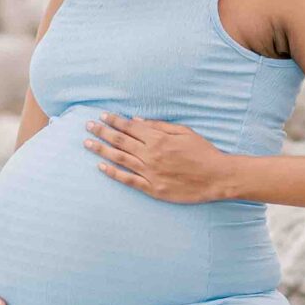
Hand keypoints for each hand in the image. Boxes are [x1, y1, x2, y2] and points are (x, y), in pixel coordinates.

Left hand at [83, 113, 229, 202]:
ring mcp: (150, 173)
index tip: (102, 116)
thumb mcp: (184, 132)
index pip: (129, 127)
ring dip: (102, 150)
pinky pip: (128, 180)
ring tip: (87, 144)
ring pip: (120, 159)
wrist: (217, 177)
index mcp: (158, 138)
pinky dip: (113, 173)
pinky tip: (101, 167)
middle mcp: (151, 155)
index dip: (114, 121)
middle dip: (102, 132)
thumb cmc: (203, 152)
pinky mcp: (153, 188)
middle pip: (120, 141)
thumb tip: (136, 121)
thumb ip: (159, 126)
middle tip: (88, 126)